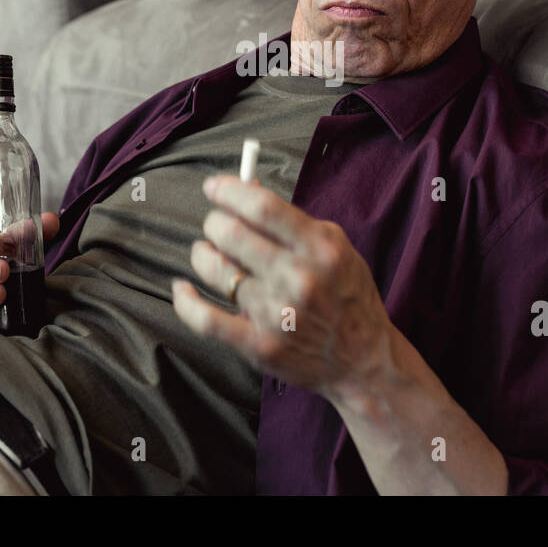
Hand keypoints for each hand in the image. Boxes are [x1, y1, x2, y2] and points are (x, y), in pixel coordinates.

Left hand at [171, 175, 394, 401]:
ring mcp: (276, 314)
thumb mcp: (335, 246)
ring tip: (207, 253)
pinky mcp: (259, 345)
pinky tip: (183, 289)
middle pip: (231, 234)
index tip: (214, 187)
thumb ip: (291, 219)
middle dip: (214, 222)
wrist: (364, 359)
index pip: (262, 207)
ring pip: (215, 270)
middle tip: (216, 224)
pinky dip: (186, 301)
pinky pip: (205, 319)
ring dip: (203, 255)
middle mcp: (298, 278)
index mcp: (320, 248)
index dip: (229, 191)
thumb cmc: (347, 296)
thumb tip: (246, 187)